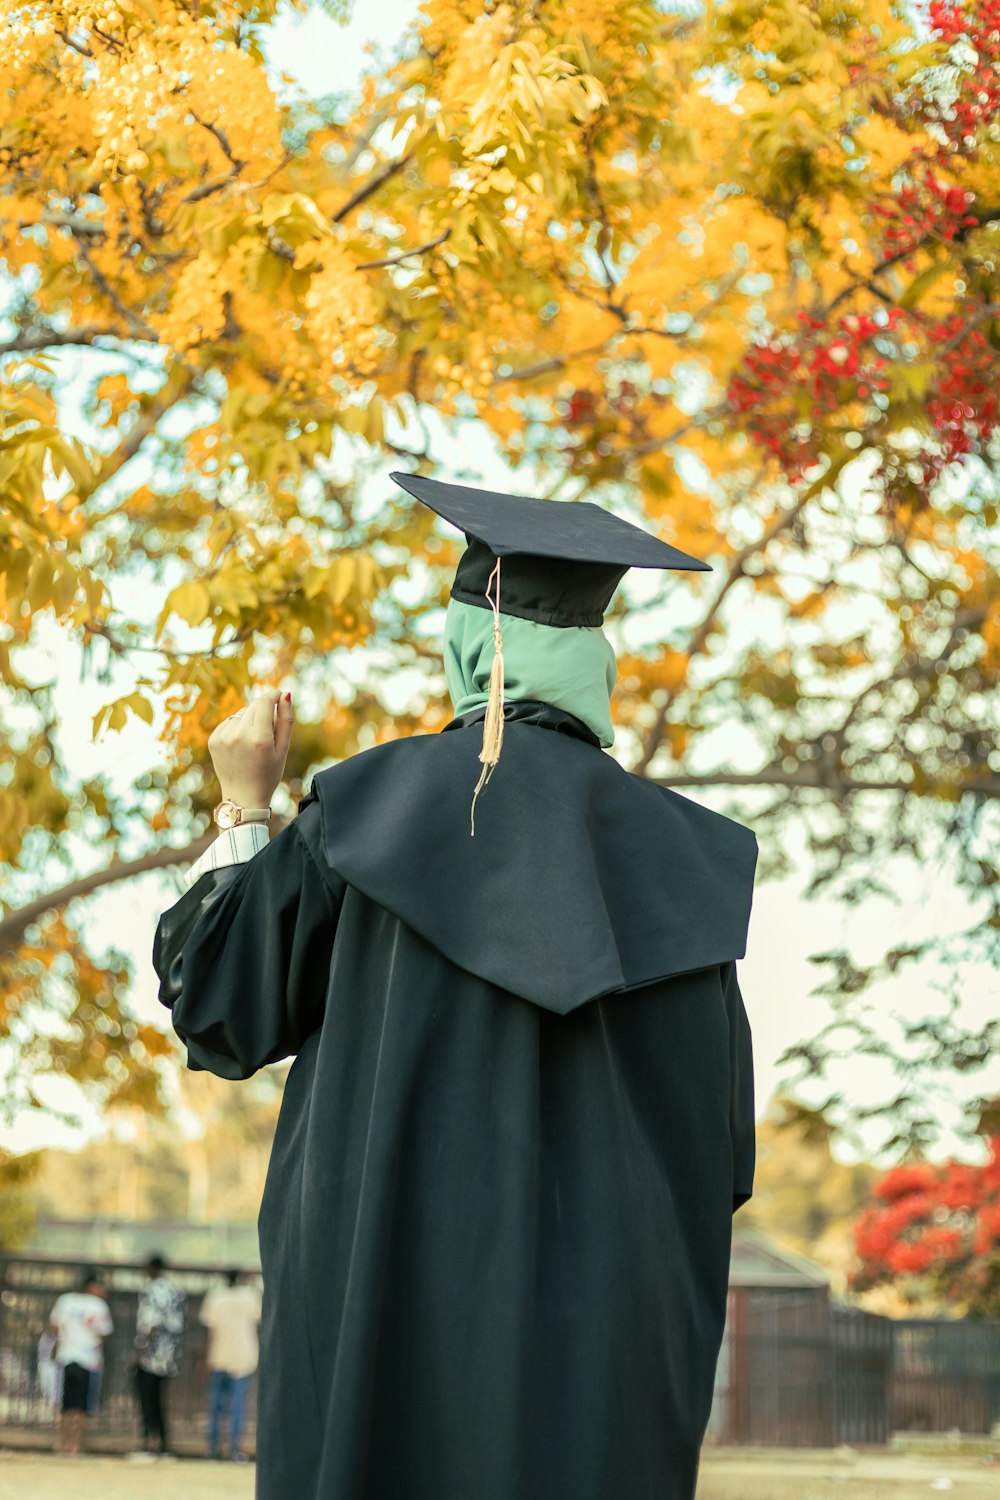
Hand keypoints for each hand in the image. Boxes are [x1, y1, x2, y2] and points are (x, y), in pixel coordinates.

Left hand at [208, 692, 293, 809]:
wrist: (243, 797)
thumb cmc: (268, 774)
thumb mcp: (283, 749)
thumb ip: (286, 720)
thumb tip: (285, 694)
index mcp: (260, 739)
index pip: (265, 702)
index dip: (273, 695)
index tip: (278, 695)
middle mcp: (239, 735)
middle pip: (253, 706)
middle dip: (263, 709)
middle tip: (268, 729)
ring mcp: (223, 738)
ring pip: (241, 713)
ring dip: (250, 720)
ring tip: (254, 742)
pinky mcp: (213, 740)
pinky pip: (229, 722)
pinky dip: (237, 728)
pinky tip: (241, 745)